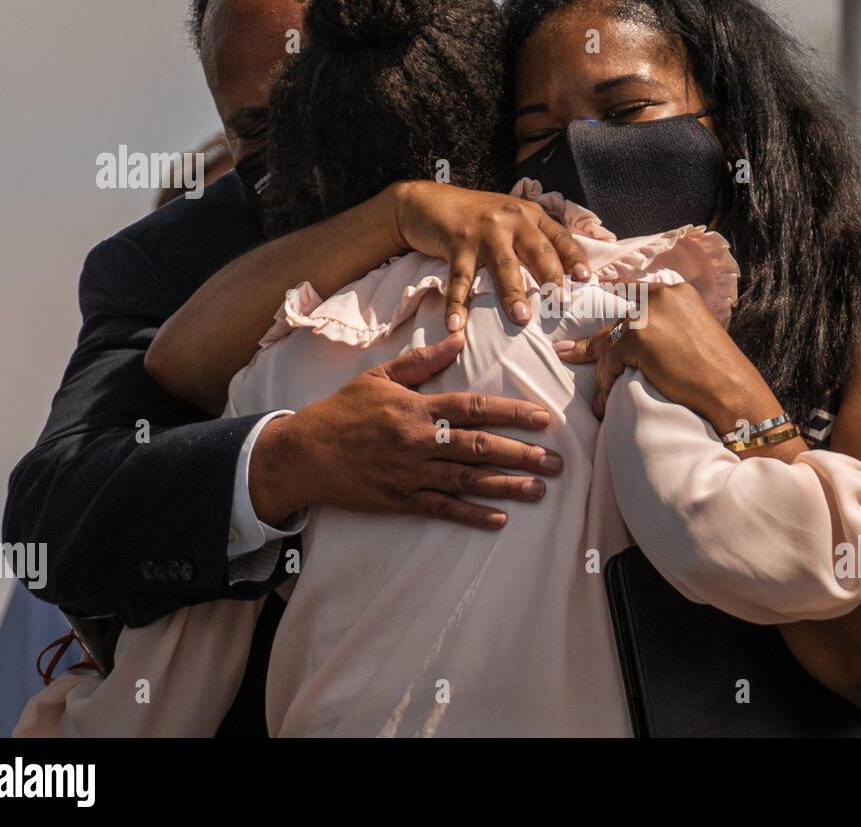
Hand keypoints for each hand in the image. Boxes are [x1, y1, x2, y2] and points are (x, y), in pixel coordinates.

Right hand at [249, 332, 562, 530]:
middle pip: (480, 447)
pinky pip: (442, 509)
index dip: (511, 413)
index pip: (474, 408)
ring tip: (540, 489)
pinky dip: (471, 515)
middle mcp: (418, 442)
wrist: (303, 454)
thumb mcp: (379, 376)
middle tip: (557, 461)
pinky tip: (499, 519)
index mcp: (417, 409)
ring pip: (468, 480)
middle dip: (523, 454)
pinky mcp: (400, 499)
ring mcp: (411, 474)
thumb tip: (458, 340)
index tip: (543, 418)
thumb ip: (422, 361)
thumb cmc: (342, 411)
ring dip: (507, 485)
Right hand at [390, 180, 590, 330]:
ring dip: (513, 293)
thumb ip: (535, 238)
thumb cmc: (478, 217)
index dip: (574, 257)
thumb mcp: (512, 218)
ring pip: (503, 266)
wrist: (431, 201)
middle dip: (551, 278)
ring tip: (522, 318)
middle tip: (561, 303)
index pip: (560, 237)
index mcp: (531, 215)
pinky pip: (459, 278)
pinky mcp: (457, 242)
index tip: (585, 278)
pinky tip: (456, 324)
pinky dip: (457, 303)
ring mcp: (484, 230)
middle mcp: (511, 219)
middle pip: (537, 251)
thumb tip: (565, 275)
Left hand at [556, 281, 777, 433]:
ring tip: (598, 399)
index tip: (588, 312)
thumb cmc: (716, 372)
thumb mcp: (692, 335)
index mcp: (677, 290)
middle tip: (569, 353)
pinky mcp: (638, 336)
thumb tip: (633, 340)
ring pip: (608, 341)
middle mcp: (661, 294)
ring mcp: (648, 313)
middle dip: (594, 343)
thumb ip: (665, 326)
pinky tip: (605, 401)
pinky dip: (604, 382)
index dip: (608, 305)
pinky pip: (608, 360)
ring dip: (601, 371)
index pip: (630, 293)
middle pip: (615, 318)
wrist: (730, 389)